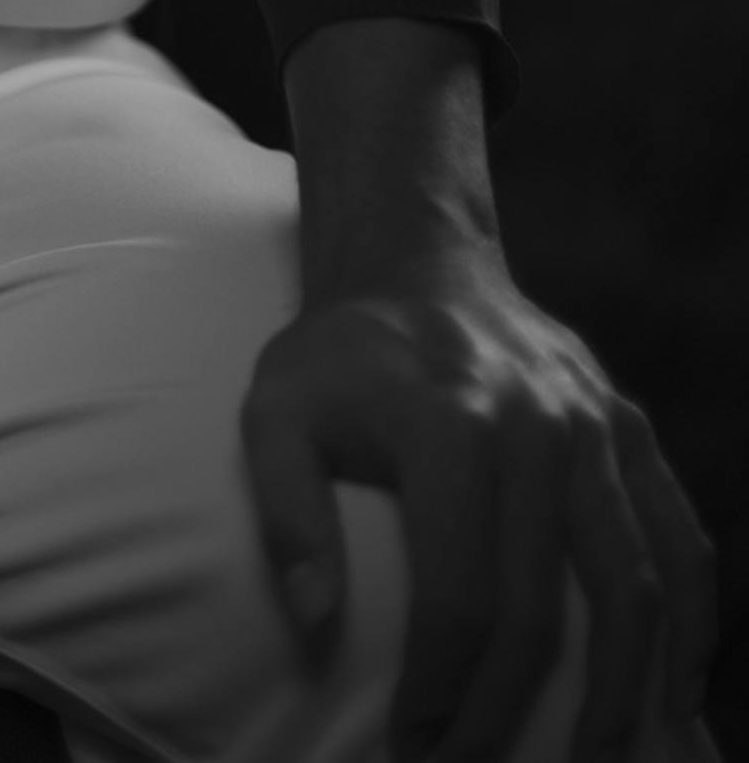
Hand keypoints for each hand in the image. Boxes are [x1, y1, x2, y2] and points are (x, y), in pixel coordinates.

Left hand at [240, 247, 716, 760]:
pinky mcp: (628, 425)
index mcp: (446, 423)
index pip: (457, 595)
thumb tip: (311, 616)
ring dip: (623, 688)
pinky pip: (680, 533)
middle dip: (508, 710)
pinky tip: (680, 687)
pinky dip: (694, 617)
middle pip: (540, 607)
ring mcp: (593, 423)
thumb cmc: (340, 354)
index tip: (413, 744)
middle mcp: (533, 423)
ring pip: (632, 582)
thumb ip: (286, 507)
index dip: (440, 687)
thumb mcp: (276, 405)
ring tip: (599, 758)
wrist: (416, 258)